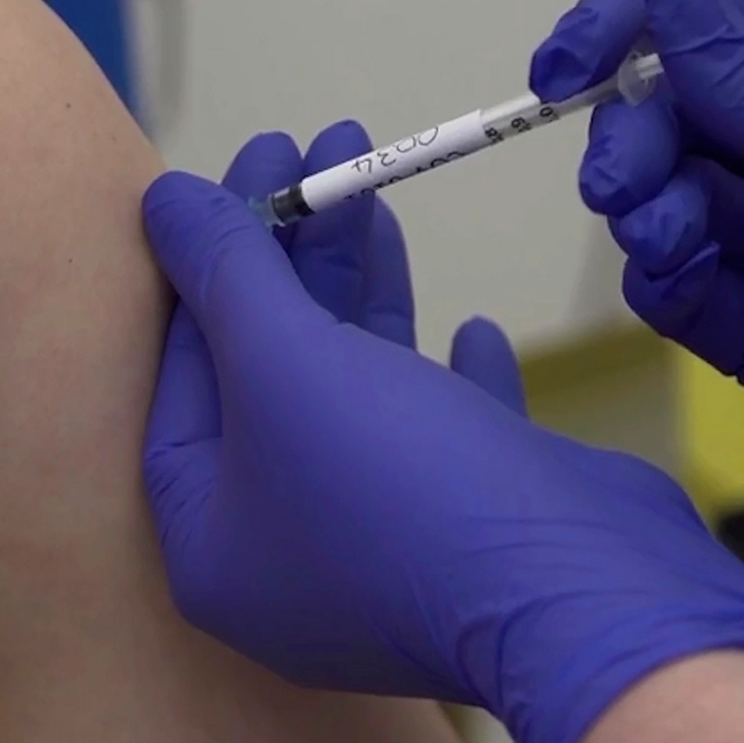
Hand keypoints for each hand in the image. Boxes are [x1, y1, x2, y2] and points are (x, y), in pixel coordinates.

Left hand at [141, 124, 743, 742]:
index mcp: (213, 536)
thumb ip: (222, 276)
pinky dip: (448, 376)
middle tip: (325, 147)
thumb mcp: (286, 365)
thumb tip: (162, 197)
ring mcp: (386, 542)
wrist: (581, 594)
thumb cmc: (401, 486)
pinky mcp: (474, 528)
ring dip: (366, 285)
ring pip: (359, 387)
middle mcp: (289, 548)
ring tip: (376, 186)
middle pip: (274, 371)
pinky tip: (466, 326)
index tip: (257, 157)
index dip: (215, 254)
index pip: (187, 371)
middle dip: (298, 250)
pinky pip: (444, 435)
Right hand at [529, 0, 743, 646]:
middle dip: (626, 132)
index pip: (705, 5)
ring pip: (654, 193)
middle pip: (659, 103)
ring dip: (638, 208)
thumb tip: (663, 5)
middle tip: (627, 184)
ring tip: (672, 241)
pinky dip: (656, 278)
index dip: (626, 19)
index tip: (566, 63)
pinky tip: (682, 285)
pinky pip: (669, 285)